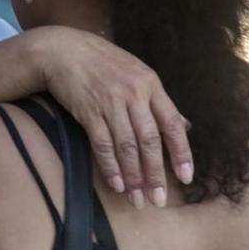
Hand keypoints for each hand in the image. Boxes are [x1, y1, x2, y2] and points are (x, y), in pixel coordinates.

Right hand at [25, 27, 191, 207]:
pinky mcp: (88, 111)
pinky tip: (116, 184)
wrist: (63, 50)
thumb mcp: (137, 73)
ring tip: (137, 199)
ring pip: (126, 147)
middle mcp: (133, 94)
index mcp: (151, 85)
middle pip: (149, 141)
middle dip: (155, 174)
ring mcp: (110, 103)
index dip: (181, 153)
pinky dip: (110, 166)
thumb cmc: (103, 63)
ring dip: (133, 177)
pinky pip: (102, 144)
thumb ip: (158, 101)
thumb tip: (183, 125)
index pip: (172, 123)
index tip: (185, 177)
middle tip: (158, 200)